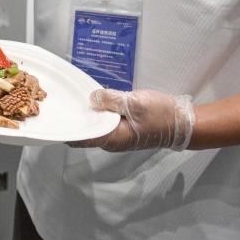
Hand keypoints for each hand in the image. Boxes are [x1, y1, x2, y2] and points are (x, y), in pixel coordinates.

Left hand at [70, 88, 194, 151]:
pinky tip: (93, 100)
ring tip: (71, 99)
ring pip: (95, 126)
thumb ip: (111, 100)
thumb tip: (91, 98)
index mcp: (113, 138)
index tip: (54, 119)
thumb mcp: (135, 103)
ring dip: (86, 115)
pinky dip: (98, 113)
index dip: (66, 130)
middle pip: (86, 132)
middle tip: (59, 103)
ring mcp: (118, 135)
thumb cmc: (162, 115)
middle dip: (73, 120)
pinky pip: (105, 122)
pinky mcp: (124, 128)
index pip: (82, 139)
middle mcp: (113, 141)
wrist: (184, 122)